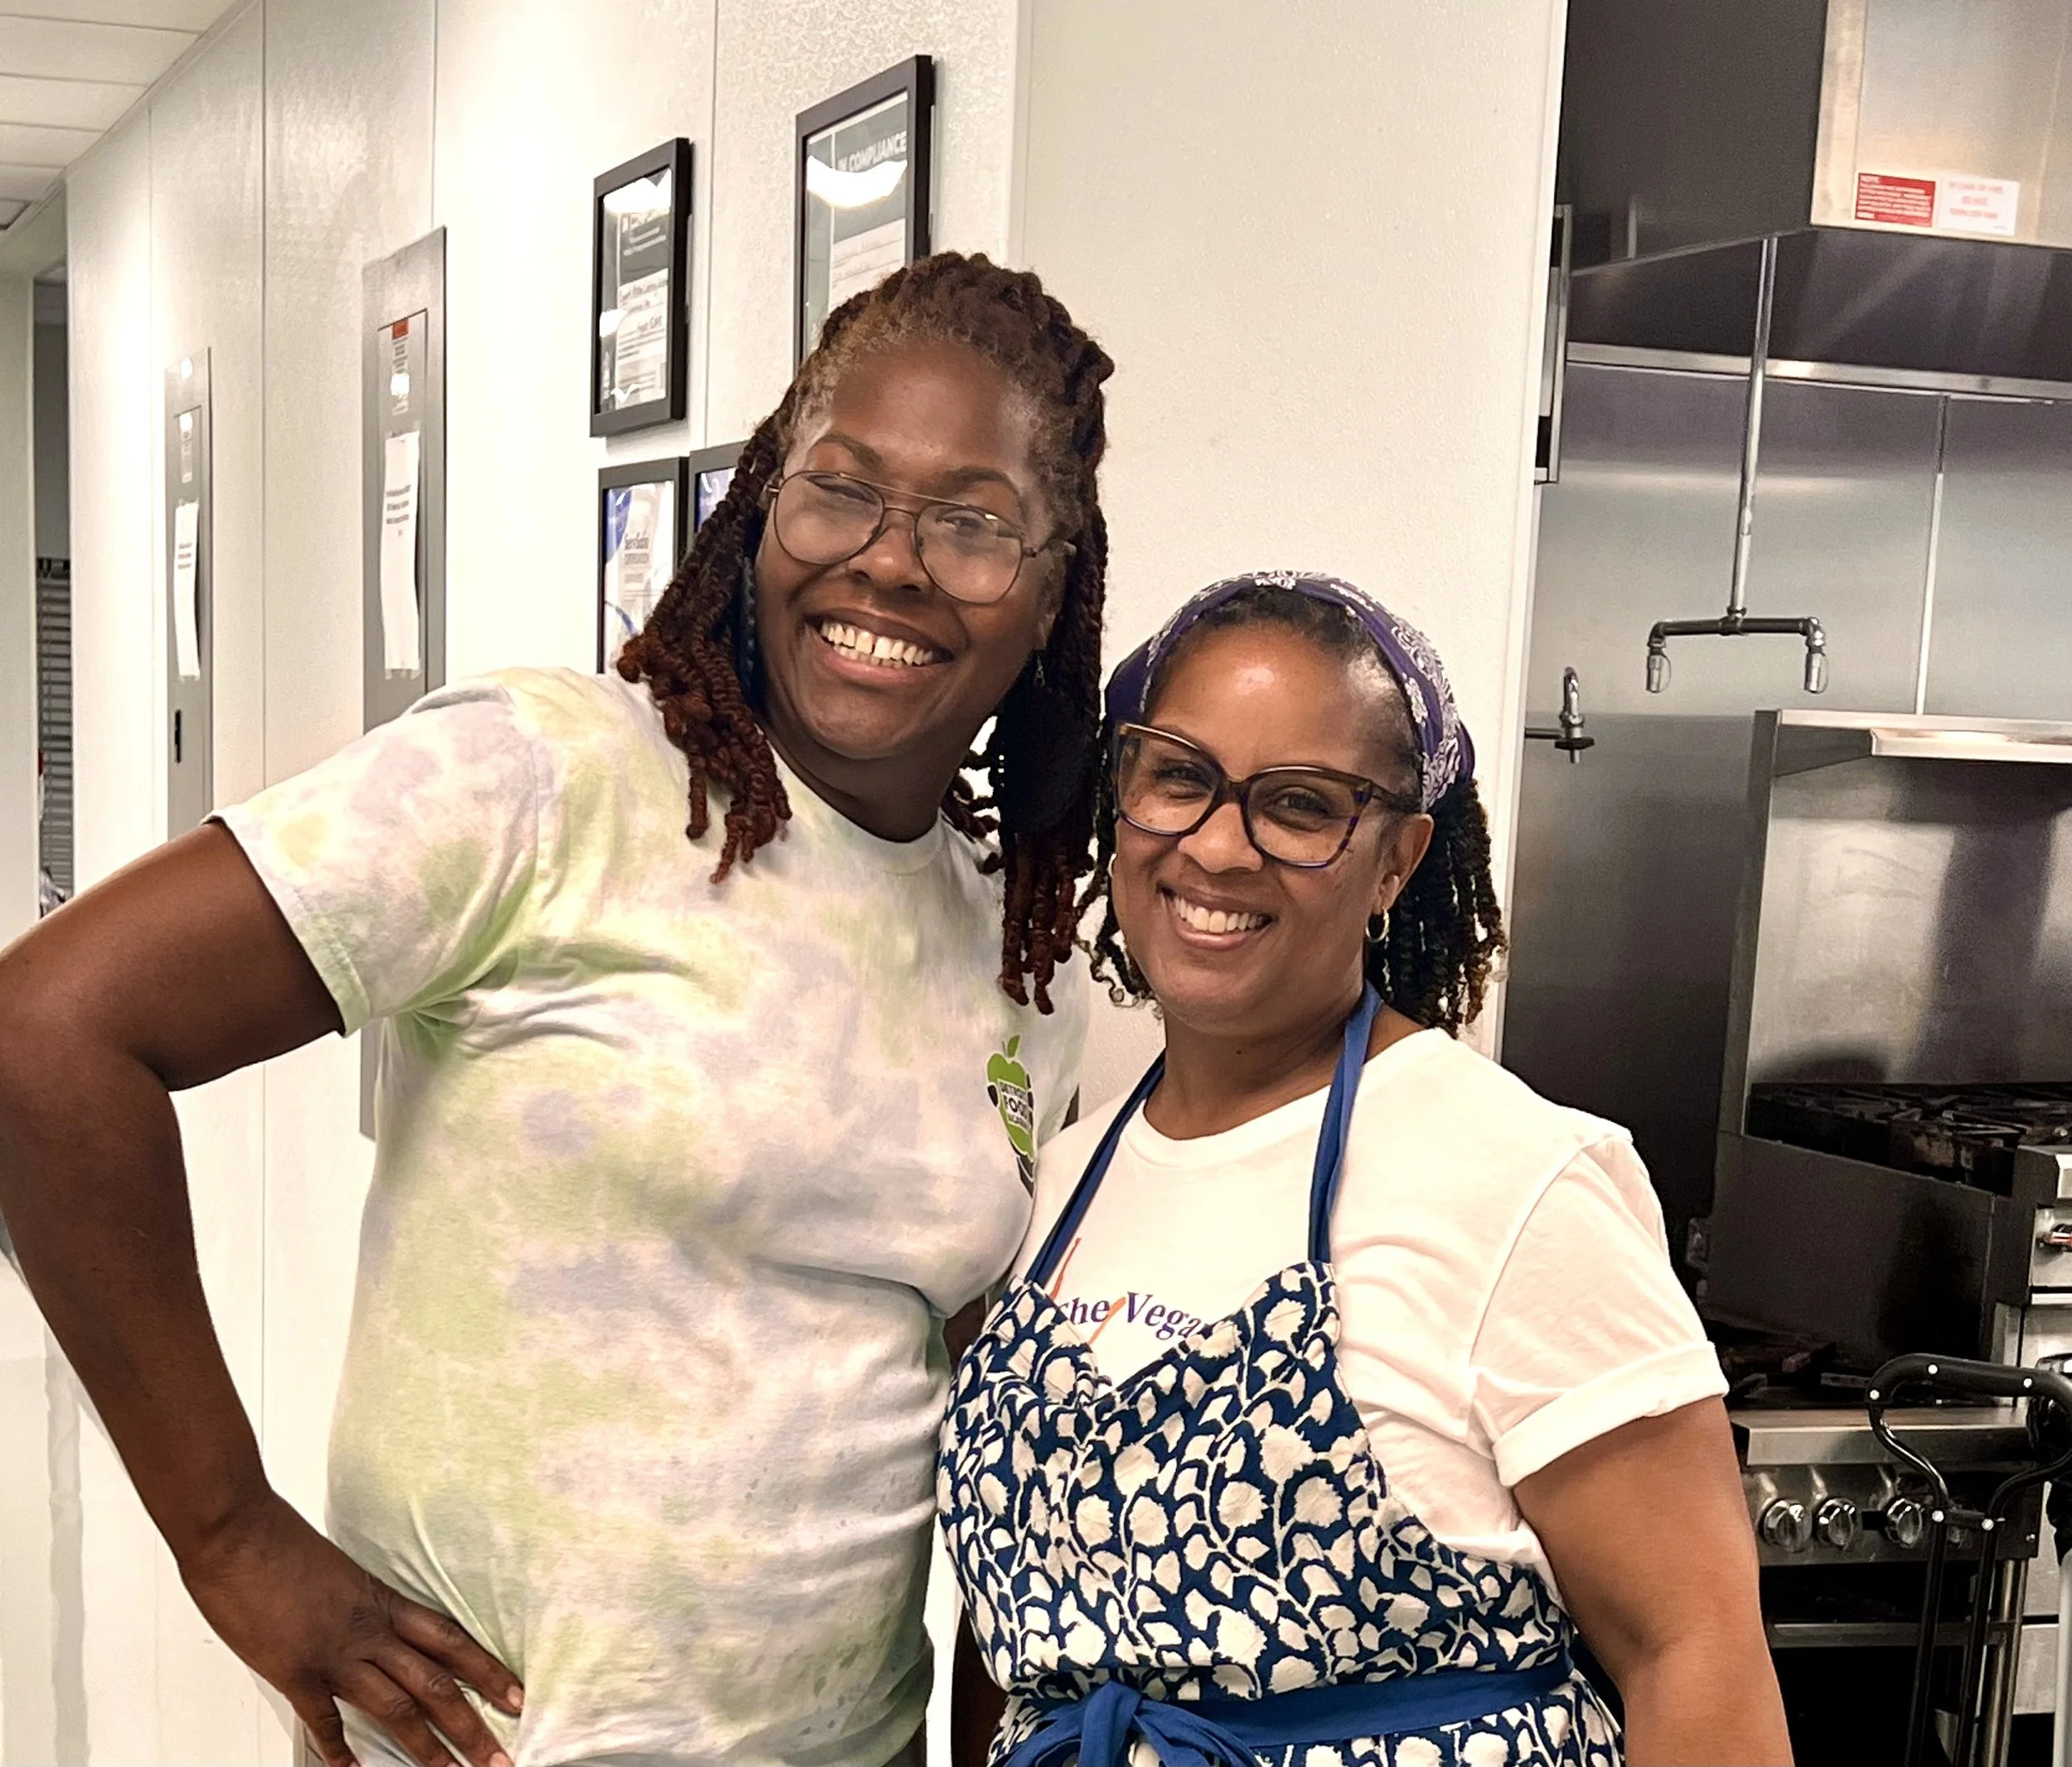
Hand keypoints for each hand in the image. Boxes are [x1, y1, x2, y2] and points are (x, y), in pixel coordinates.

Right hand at [177, 1490, 524, 1766]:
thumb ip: (358, 1603)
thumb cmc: (281, 1540)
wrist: (239, 1530)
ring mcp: (334, 1654)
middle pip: (435, 1683)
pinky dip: (338, 1750)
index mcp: (383, 1601)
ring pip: (395, 1708)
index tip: (516, 1696)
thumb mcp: (339, 1570)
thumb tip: (368, 1624)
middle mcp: (369, 1631)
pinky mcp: (295, 1671)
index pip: (450, 1640)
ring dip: (426, 1746)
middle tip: (499, 1756)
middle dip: (471, 1724)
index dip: (487, 1670)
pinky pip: (325, 1720)